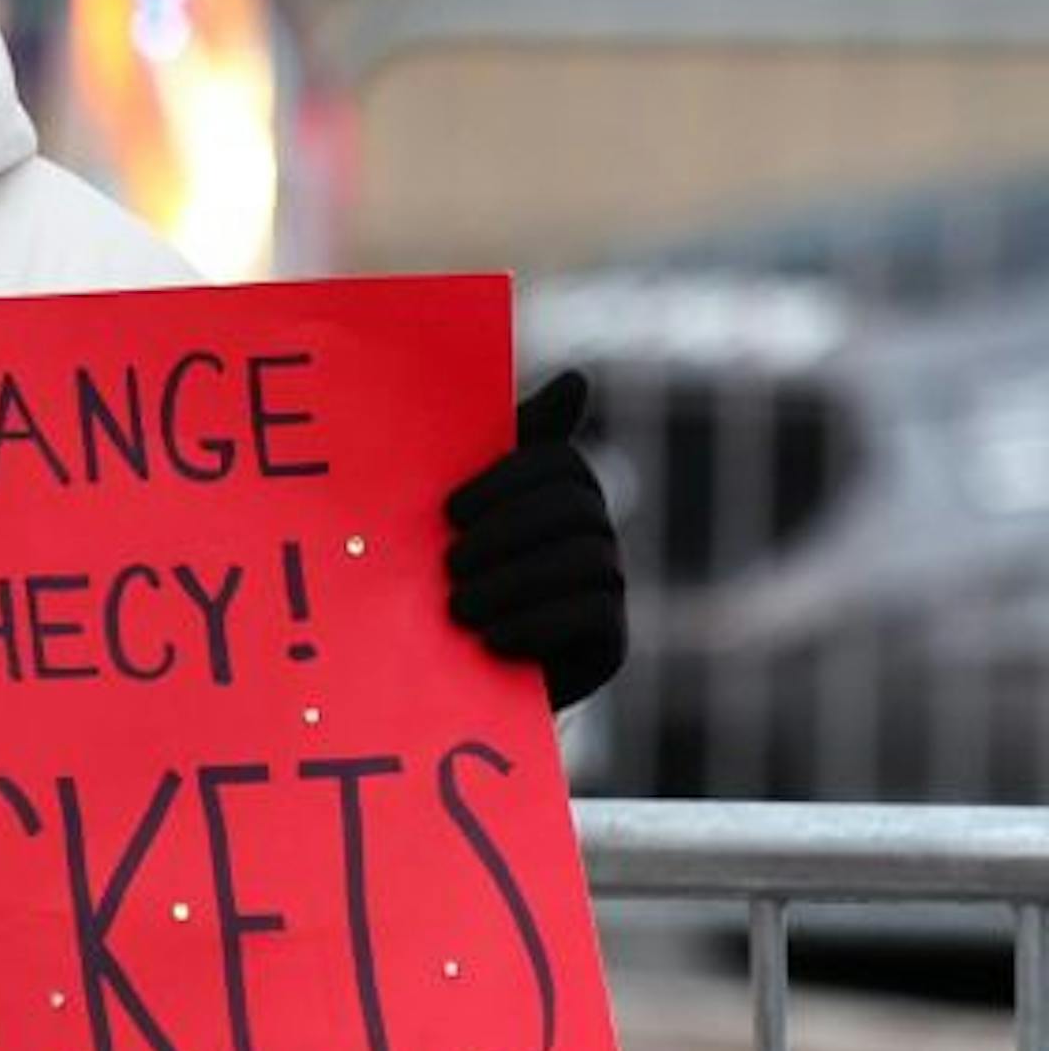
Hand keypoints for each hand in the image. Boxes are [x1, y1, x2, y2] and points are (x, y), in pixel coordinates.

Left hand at [444, 372, 627, 711]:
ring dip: (512, 585)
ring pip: (585, 561)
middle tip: (447, 567)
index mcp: (558, 488)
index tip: (450, 512)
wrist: (441, 672)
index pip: (556, 461)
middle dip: (505, 537)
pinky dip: (536, 624)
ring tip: (458, 609)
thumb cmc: (440, 571)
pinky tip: (491, 639)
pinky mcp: (611, 639)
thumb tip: (579, 378)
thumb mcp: (454, 510)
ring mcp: (609, 583)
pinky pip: (595, 615)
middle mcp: (594, 530)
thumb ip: (501, 443)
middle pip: (573, 509)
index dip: (505, 482)